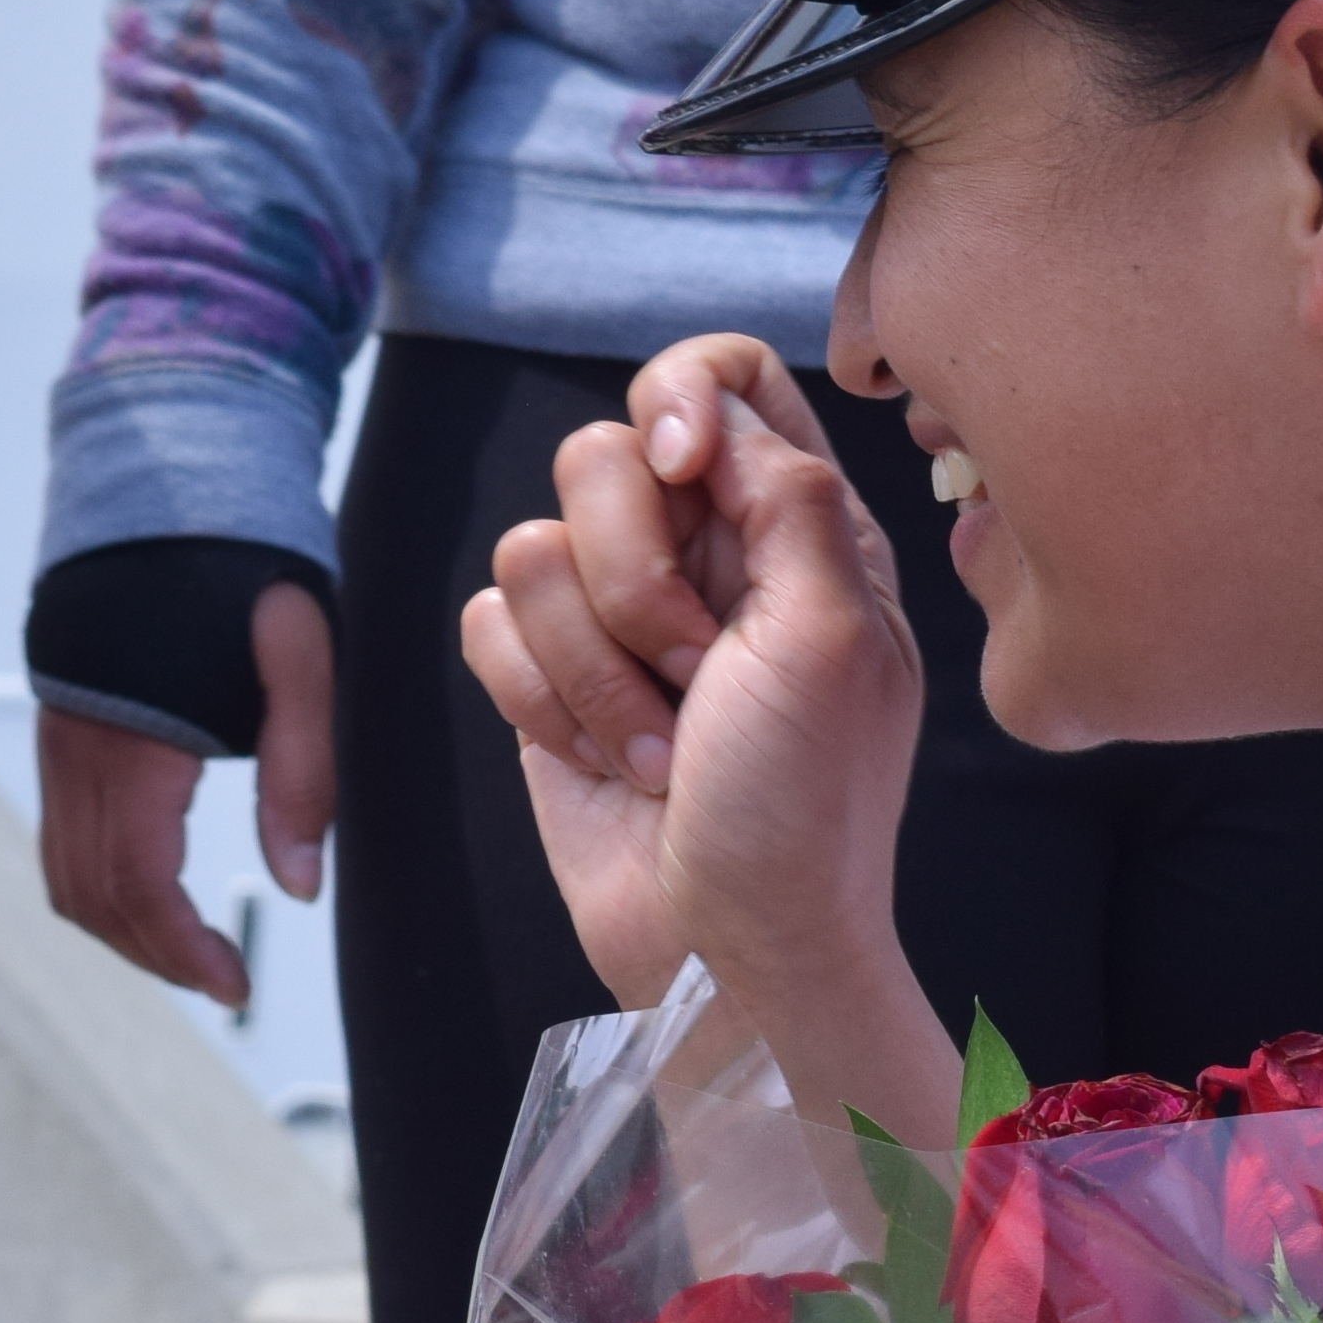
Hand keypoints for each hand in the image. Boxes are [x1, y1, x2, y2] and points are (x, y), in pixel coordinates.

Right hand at [35, 586, 335, 1008]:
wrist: (164, 485)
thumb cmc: (245, 568)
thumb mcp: (300, 659)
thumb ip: (300, 772)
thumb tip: (299, 886)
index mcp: (133, 740)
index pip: (136, 882)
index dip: (181, 950)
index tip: (234, 987)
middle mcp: (76, 749)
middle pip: (90, 895)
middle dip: (154, 954)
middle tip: (224, 982)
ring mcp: (57, 740)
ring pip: (64, 874)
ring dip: (123, 929)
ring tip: (193, 950)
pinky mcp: (60, 730)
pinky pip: (61, 837)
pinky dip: (102, 886)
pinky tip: (157, 891)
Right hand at [461, 334, 920, 1028]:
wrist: (727, 948)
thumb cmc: (802, 808)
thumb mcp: (835, 636)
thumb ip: (786, 493)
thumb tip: (703, 413)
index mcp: (798, 524)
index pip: (723, 373)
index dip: (680, 395)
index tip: (681, 468)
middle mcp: (706, 554)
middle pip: (600, 452)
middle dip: (632, 574)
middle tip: (695, 669)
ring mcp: (619, 617)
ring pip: (531, 546)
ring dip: (594, 666)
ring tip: (662, 745)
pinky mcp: (547, 678)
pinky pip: (488, 624)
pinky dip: (542, 703)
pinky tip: (609, 762)